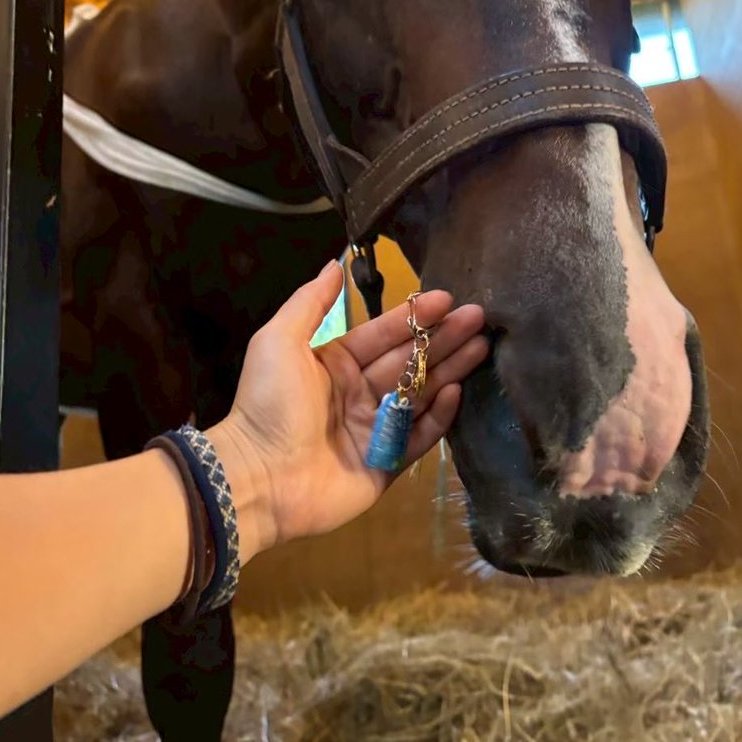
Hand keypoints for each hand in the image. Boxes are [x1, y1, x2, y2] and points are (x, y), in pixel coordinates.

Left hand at [209, 261, 486, 558]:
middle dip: (443, 338)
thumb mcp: (279, 342)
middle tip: (479, 317)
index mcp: (335, 364)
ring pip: (420, 394)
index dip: (414, 317)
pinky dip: (439, 415)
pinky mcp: (386, 464)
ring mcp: (375, 430)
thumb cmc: (269, 403)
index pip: (383, 334)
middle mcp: (359, 393)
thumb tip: (335, 264)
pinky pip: (419, 436)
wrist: (259, 477)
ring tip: (482, 347)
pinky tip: (458, 391)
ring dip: (451, 369)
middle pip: (409, 361)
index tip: (447, 298)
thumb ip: (310, 303)